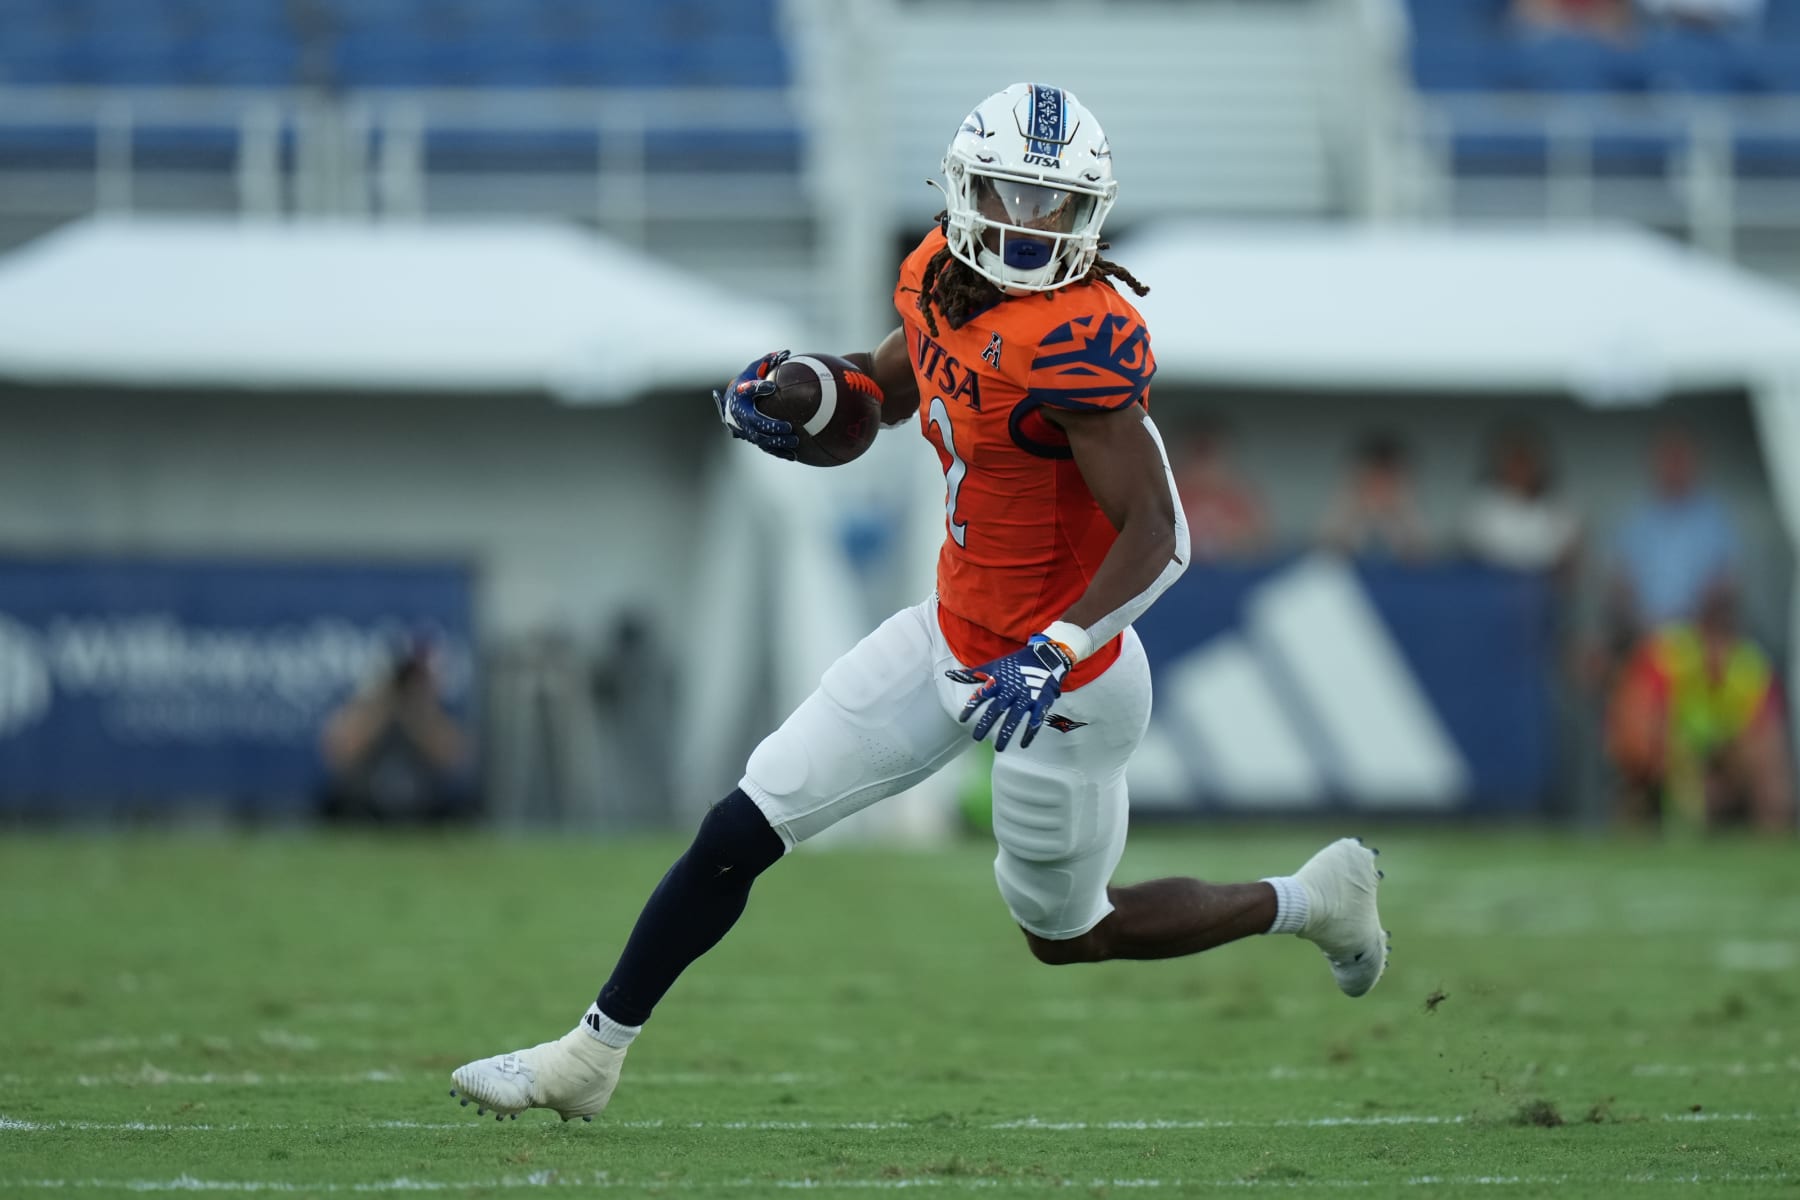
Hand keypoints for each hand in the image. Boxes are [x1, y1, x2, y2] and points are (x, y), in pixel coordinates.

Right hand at [712, 350, 797, 458]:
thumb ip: (765, 363)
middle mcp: (742, 415)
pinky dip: (780, 452)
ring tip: (795, 441)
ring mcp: (747, 430)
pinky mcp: (755, 439)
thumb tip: (785, 352)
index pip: (749, 390)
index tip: (772, 386)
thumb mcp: (753, 371)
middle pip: (756, 423)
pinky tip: (794, 455)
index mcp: (741, 395)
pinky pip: (767, 447)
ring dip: (778, 442)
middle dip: (772, 426)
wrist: (731, 405)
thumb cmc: (746, 384)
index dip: (759, 388)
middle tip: (789, 427)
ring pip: (762, 439)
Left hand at [946, 635, 1074, 750]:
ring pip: (1015, 718)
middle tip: (976, 738)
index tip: (962, 720)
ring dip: (1006, 733)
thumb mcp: (995, 665)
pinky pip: (1035, 721)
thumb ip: (975, 674)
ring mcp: (1027, 696)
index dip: (971, 707)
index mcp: (1000, 681)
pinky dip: (1029, 733)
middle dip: (986, 724)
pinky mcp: (1041, 702)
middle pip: (996, 709)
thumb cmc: (1017, 663)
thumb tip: (951, 675)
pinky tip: (1023, 744)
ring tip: (999, 748)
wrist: (1046, 657)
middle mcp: (1012, 689)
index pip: (982, 695)